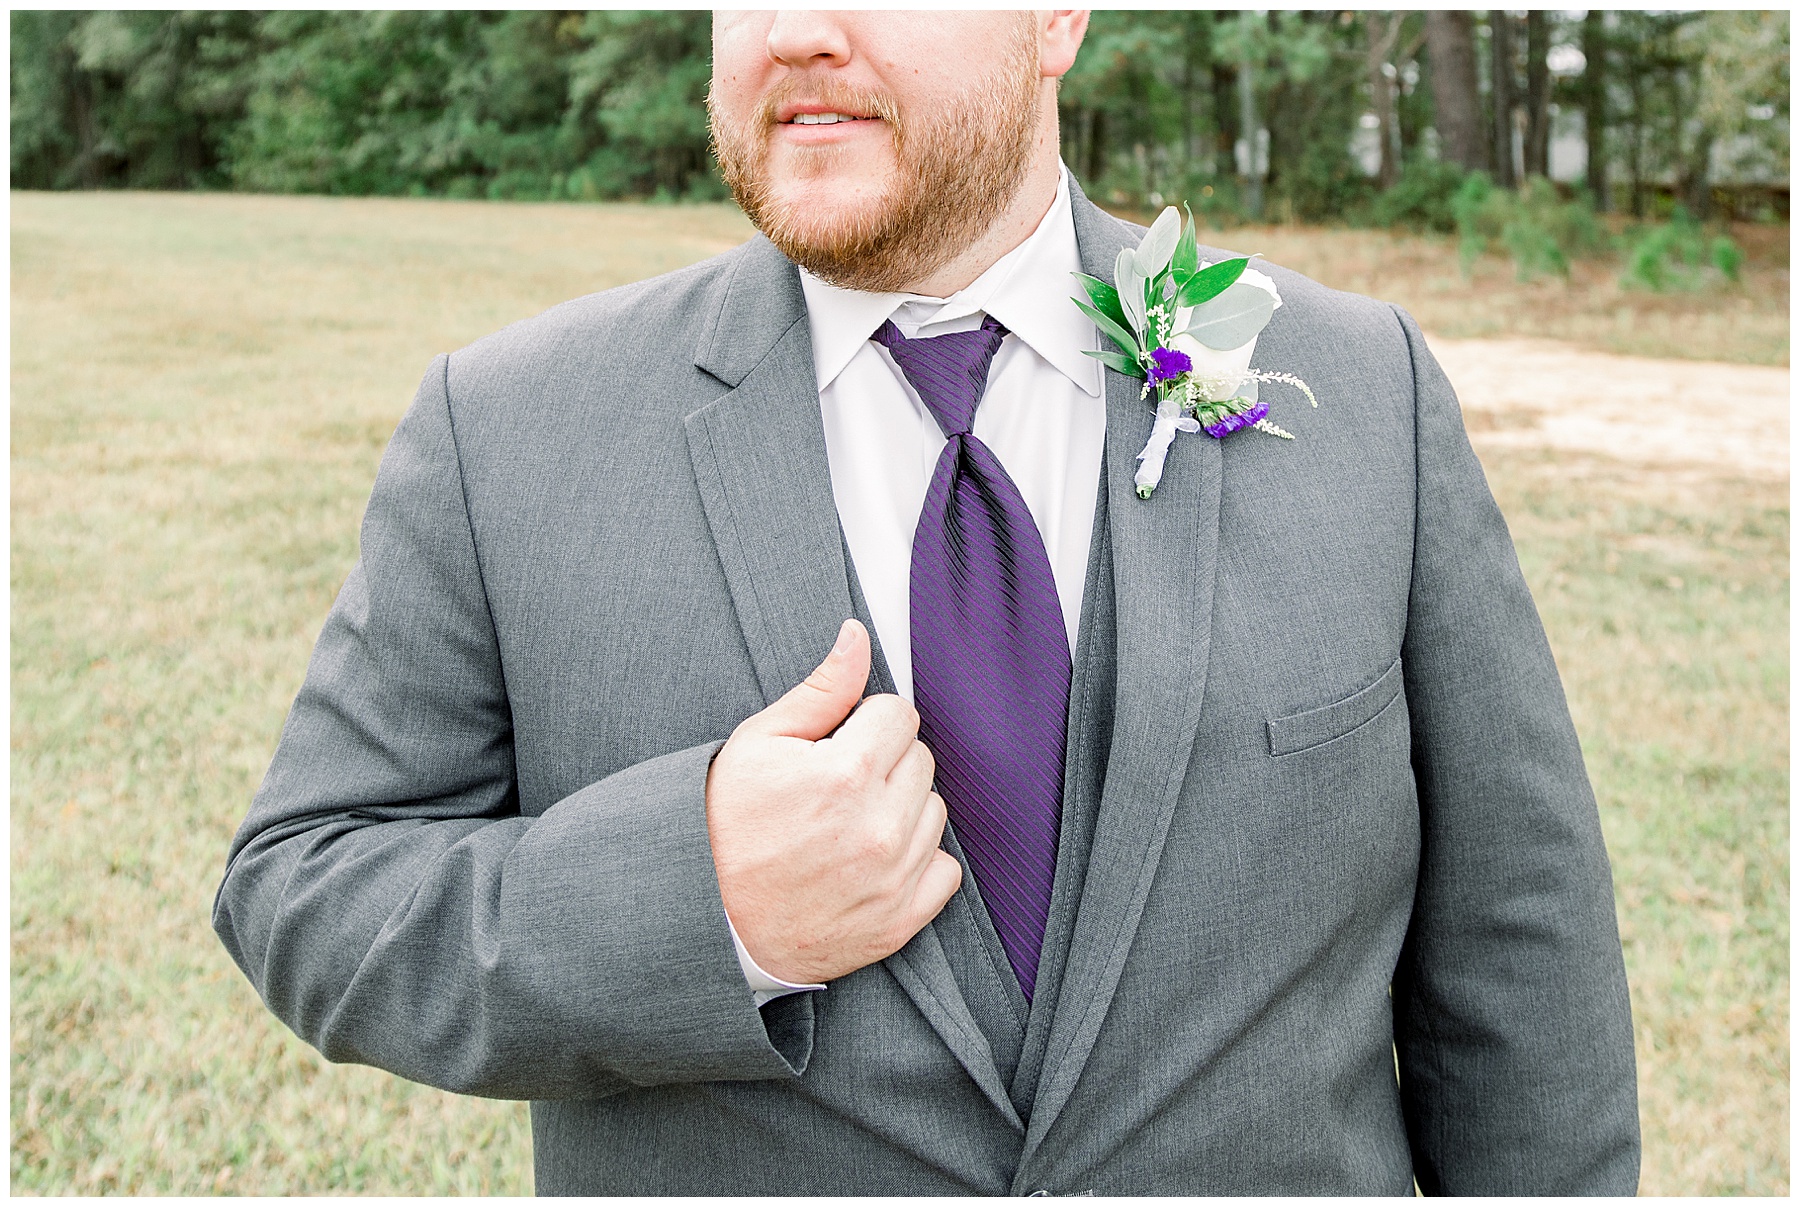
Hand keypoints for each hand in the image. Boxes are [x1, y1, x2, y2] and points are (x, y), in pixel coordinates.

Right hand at [705, 618, 961, 984]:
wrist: (707, 919)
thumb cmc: (726, 826)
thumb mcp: (757, 743)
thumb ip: (821, 689)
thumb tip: (858, 636)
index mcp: (846, 772)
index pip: (899, 714)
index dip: (865, 723)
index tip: (836, 746)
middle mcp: (879, 826)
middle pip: (920, 759)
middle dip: (884, 763)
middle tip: (837, 788)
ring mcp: (893, 877)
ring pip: (934, 811)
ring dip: (901, 810)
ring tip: (848, 826)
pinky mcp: (900, 920)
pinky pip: (944, 870)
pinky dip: (917, 863)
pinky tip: (871, 863)